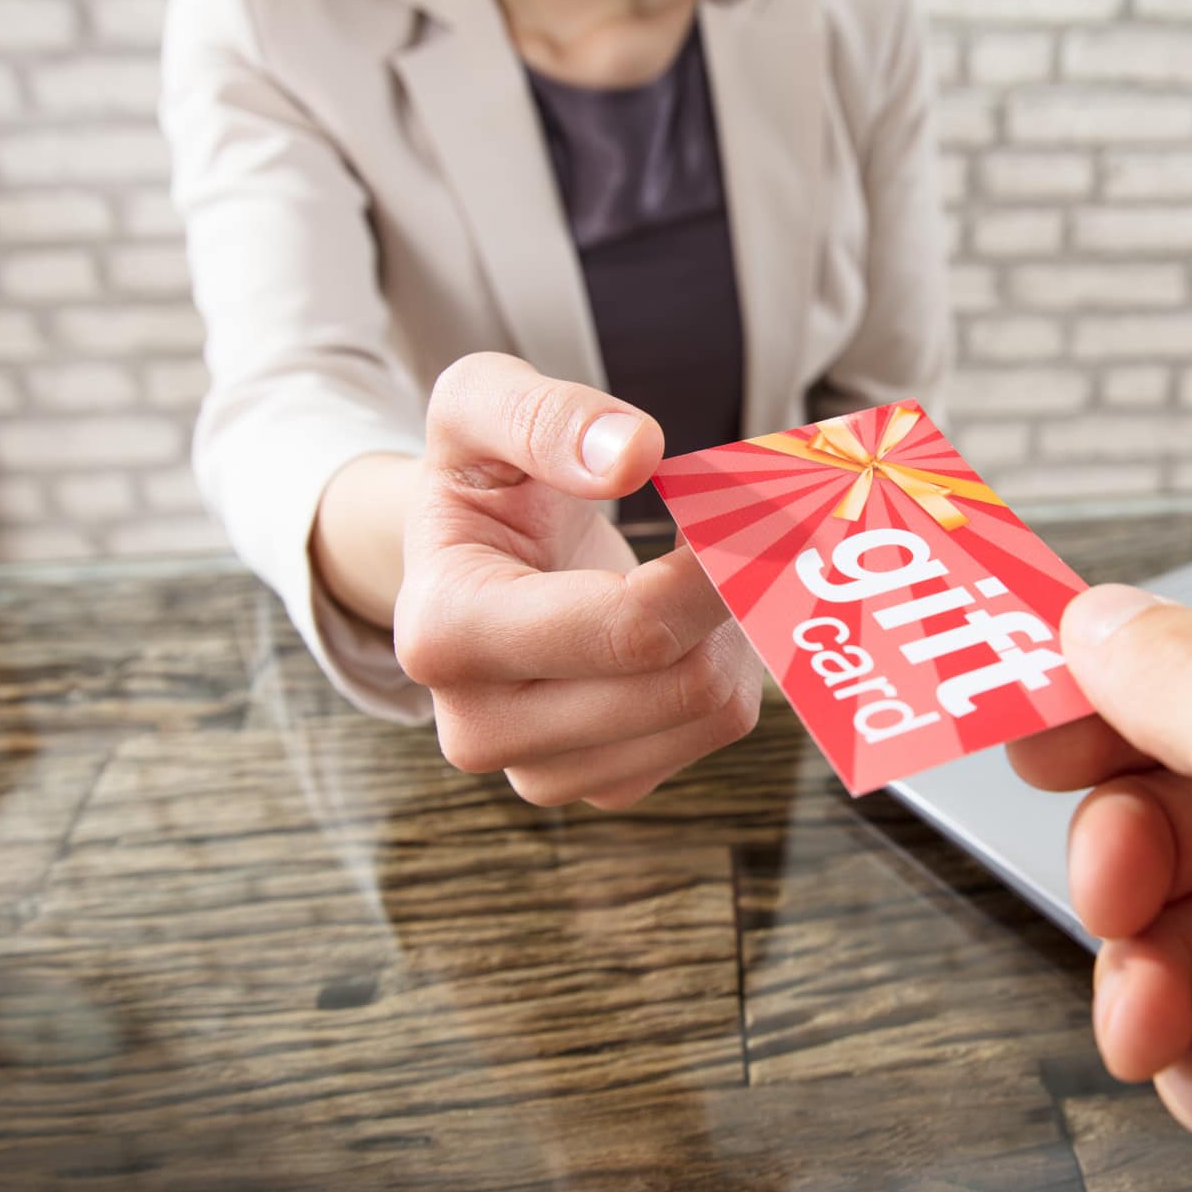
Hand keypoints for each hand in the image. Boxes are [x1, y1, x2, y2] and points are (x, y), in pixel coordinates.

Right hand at [394, 353, 759, 808]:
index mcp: (443, 633)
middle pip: (683, 681)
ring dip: (735, 631)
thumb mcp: (478, 404)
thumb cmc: (480, 480)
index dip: (713, 570)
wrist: (467, 559)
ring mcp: (540, 773)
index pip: (629, 627)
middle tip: (739, 527)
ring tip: (696, 568)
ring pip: (713, 713)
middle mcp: (481, 727)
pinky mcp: (598, 786)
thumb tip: (633, 453)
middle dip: (732, 594)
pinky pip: (714, 734)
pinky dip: (729, 667)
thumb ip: (543, 415)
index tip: (748, 512)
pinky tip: (692, 620)